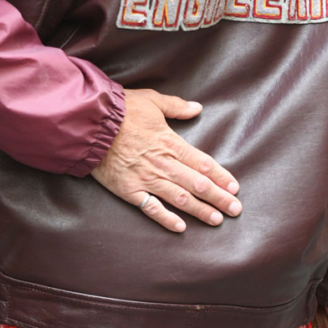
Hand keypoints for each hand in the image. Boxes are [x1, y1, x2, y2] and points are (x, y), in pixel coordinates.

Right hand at [91, 88, 240, 232]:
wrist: (92, 123)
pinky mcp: (130, 190)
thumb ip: (176, 106)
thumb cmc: (122, 109)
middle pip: (197, 185)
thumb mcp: (152, 100)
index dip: (221, 177)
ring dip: (201, 211)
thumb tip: (197, 108)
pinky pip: (152, 208)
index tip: (234, 187)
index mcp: (171, 143)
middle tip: (235, 209)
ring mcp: (147, 179)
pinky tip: (181, 227)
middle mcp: (163, 164)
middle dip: (219, 198)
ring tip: (217, 220)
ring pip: (180, 199)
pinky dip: (167, 219)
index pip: (203, 163)